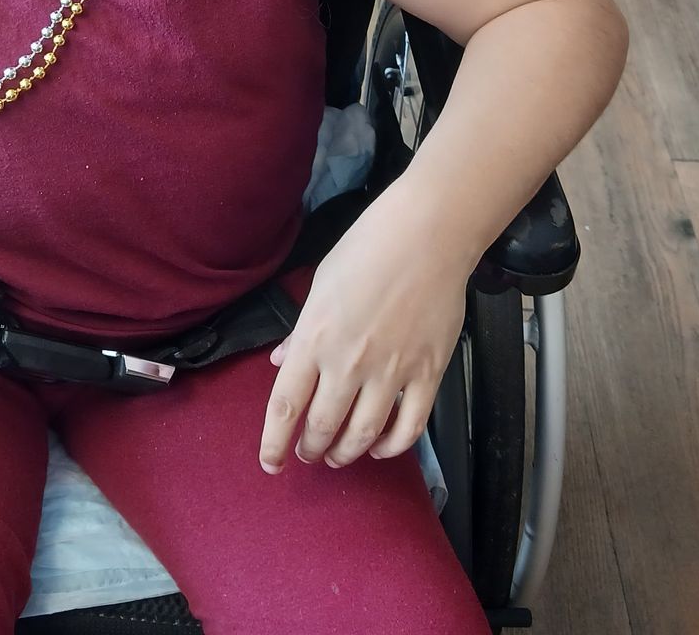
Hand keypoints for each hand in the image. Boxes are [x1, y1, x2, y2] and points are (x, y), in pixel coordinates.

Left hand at [260, 187, 471, 472]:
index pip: (285, 405)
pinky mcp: (428, 374)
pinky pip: (409, 427)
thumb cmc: (367, 249)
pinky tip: (381, 449)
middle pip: (322, 426)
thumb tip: (281, 361)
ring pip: (362, 434)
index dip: (274, 442)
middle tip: (308, 454)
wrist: (427, 235)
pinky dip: (392, 446)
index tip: (271, 463)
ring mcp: (391, 371)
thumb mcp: (319, 285)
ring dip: (346, 453)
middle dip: (310, 449)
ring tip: (338, 456)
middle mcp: (348, 362)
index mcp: (314, 337)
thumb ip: (300, 330)